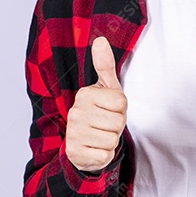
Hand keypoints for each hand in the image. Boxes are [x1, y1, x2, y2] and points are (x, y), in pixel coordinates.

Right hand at [64, 36, 127, 171]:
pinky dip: (104, 155)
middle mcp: (76, 112)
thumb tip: (100, 39)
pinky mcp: (74, 152)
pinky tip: (95, 148)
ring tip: (101, 135)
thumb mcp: (106, 87)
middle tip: (105, 124)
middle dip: (117, 126)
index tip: (110, 110)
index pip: (122, 103)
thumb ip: (105, 64)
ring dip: (111, 141)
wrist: (84, 142)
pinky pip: (105, 156)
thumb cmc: (100, 111)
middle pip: (118, 122)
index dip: (121, 109)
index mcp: (85, 94)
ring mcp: (73, 133)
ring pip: (112, 140)